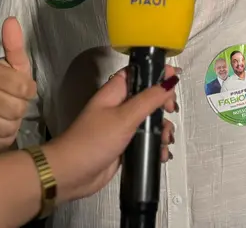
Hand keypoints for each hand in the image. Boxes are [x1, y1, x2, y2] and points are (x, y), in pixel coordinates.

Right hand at [0, 17, 36, 151]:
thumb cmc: (9, 86)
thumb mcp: (17, 66)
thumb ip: (15, 45)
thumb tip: (11, 19)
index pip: (24, 87)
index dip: (28, 90)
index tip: (23, 89)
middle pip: (17, 108)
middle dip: (20, 108)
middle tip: (14, 103)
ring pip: (9, 125)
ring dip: (13, 123)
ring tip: (7, 115)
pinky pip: (0, 139)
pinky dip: (4, 136)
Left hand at [44, 71, 178, 203]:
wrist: (72, 173)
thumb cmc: (93, 140)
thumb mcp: (124, 117)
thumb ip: (149, 99)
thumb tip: (170, 81)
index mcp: (114, 92)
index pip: (138, 73)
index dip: (155, 72)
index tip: (174, 78)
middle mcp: (119, 107)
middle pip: (148, 97)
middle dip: (163, 104)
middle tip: (171, 111)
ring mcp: (122, 127)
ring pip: (150, 121)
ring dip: (162, 128)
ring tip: (166, 139)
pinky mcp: (125, 146)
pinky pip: (146, 141)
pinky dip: (157, 145)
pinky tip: (162, 154)